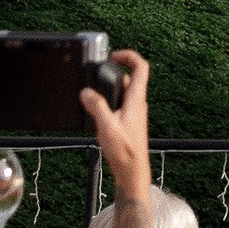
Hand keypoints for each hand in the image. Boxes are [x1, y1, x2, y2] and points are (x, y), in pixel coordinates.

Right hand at [86, 51, 151, 200]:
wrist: (133, 171)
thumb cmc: (125, 152)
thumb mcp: (107, 127)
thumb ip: (97, 107)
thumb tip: (86, 92)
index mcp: (136, 99)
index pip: (141, 67)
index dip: (129, 56)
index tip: (113, 56)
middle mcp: (137, 103)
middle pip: (130, 77)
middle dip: (114, 71)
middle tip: (98, 72)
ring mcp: (134, 112)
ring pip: (123, 91)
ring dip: (110, 87)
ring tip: (94, 91)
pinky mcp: (129, 121)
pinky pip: (120, 103)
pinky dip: (109, 101)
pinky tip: (96, 111)